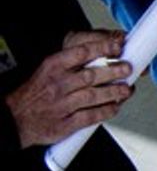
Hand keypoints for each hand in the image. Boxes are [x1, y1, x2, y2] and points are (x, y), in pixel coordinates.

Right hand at [9, 31, 133, 149]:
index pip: (80, 52)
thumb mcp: (47, 69)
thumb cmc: (35, 92)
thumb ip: (72, 62)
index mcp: (52, 67)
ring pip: (94, 96)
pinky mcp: (65, 124)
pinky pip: (91, 117)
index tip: (117, 47)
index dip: (102, 48)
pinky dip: (106, 111)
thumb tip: (103, 53)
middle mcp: (58, 85)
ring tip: (126, 89)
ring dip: (115, 92)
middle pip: (91, 76)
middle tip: (127, 68)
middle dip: (114, 71)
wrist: (14, 118)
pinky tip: (115, 107)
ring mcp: (62, 105)